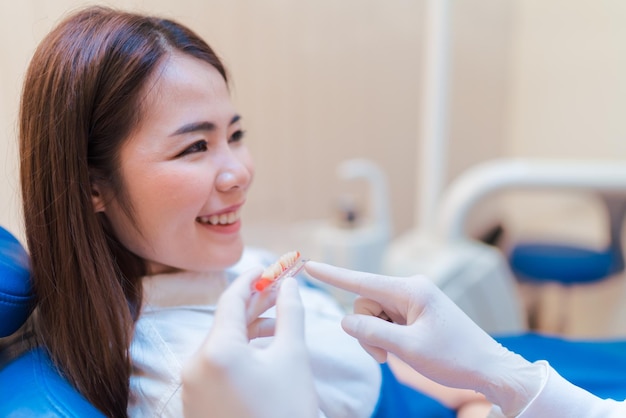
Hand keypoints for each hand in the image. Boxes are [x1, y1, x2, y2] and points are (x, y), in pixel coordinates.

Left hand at [181, 269, 318, 417]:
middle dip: (255, 303)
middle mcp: (196, 365)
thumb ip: (291, 313)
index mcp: (216, 351)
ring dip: (249, 328)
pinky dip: (239, 352)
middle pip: (225, 321)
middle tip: (279, 288)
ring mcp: (193, 387)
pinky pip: (216, 365)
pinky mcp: (197, 403)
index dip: (251, 280)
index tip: (268, 267)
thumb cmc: (286, 413)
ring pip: (221, 344)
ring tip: (280, 322)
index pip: (231, 300)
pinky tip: (264, 349)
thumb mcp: (293, 358)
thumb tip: (289, 284)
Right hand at [304, 261, 545, 416]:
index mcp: (411, 290)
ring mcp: (413, 301)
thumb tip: (346, 320)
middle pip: (365, 304)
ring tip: (395, 355)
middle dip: (366, 330)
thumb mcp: (409, 348)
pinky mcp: (415, 313)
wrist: (489, 368)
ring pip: (373, 314)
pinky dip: (385, 337)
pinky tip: (401, 350)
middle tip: (383, 355)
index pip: (362, 281)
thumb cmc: (454, 358)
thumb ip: (372, 332)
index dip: (332, 275)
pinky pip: (386, 321)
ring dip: (376, 337)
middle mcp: (410, 289)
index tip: (308, 264)